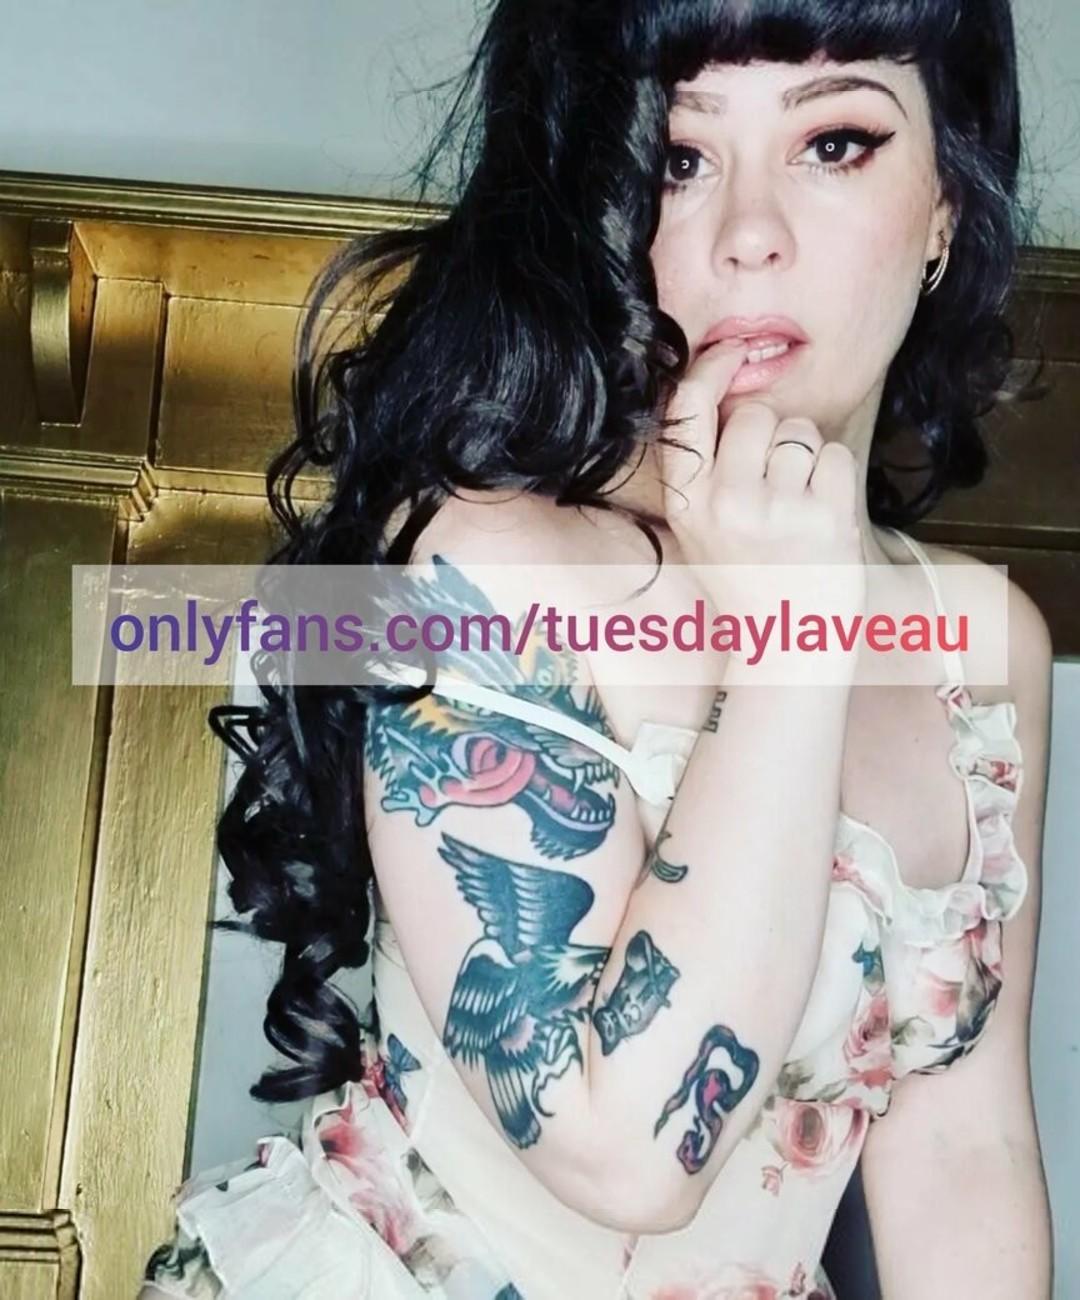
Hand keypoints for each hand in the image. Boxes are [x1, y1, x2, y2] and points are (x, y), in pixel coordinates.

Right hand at [659, 340, 865, 641]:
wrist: (787, 645)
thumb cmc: (745, 579)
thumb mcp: (700, 527)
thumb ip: (704, 466)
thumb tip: (725, 384)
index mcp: (688, 502)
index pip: (687, 409)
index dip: (710, 368)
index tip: (732, 353)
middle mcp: (727, 502)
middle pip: (755, 414)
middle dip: (771, 434)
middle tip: (774, 481)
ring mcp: (778, 510)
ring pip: (800, 431)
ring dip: (805, 456)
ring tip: (797, 504)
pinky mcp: (826, 517)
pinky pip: (835, 455)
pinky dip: (833, 477)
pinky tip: (821, 514)